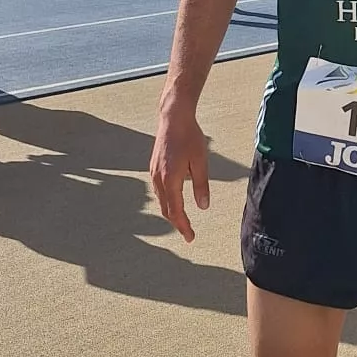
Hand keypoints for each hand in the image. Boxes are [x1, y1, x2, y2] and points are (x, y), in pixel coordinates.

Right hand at [149, 101, 211, 241]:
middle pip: (166, 209)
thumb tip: (203, 207)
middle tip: (188, 234)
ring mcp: (153, 173)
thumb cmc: (189, 137)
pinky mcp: (153, 167)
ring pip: (161, 200)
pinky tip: (173, 200)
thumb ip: (201, 186)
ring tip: (182, 220)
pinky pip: (158, 190)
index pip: (176, 211)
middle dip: (177, 223)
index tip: (190, 238)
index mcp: (170, 180)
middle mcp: (158, 179)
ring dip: (170, 212)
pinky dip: (166, 201)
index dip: (183, 226)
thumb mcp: (200, 162)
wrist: (173, 118)